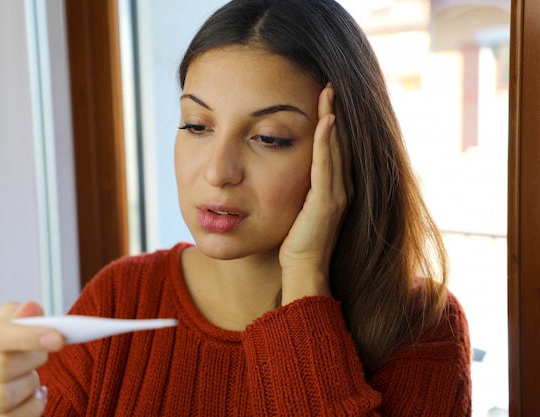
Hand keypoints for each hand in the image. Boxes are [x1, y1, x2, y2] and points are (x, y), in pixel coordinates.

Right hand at [0, 301, 63, 415]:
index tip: (57, 339)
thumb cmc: (1, 342)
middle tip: (45, 352)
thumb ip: (21, 314)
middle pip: (0, 366)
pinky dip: (33, 404)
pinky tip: (34, 393)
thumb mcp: (8, 320)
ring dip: (31, 383)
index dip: (25, 336)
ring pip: (4, 396)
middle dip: (33, 358)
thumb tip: (30, 309)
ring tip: (32, 373)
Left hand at [279, 84, 351, 304]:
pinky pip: (326, 166)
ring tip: (329, 91)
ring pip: (336, 148)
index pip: (336, 146)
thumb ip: (300, 186)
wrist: (302, 269)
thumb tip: (286, 166)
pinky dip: (326, 142)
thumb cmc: (296, 241)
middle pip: (340, 141)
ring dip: (333, 118)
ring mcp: (337, 195)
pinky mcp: (327, 203)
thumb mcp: (298, 206)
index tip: (327, 95)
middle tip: (332, 83)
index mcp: (335, 187)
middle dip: (337, 111)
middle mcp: (342, 187)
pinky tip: (326, 120)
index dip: (334, 120)